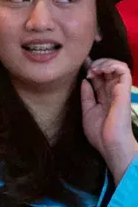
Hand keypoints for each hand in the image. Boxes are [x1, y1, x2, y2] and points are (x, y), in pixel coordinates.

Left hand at [81, 59, 137, 182]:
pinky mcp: (124, 91)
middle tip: (88, 67)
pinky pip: (123, 70)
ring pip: (118, 66)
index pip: (101, 77)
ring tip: (95, 68)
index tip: (82, 68)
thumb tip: (85, 81)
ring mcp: (119, 90)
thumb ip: (87, 96)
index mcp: (105, 97)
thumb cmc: (100, 134)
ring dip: (105, 62)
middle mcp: (113, 92)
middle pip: (109, 69)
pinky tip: (101, 70)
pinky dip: (112, 65)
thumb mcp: (88, 112)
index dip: (92, 69)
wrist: (109, 144)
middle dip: (98, 63)